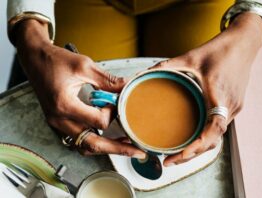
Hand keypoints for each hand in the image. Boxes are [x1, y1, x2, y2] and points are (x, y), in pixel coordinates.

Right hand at [14, 19, 145, 158]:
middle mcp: (59, 119)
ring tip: (124, 145)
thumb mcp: (84, 66)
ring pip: (85, 146)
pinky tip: (107, 137)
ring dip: (105, 147)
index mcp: (64, 105)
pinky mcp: (59, 122)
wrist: (35, 59)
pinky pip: (79, 139)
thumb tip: (127, 87)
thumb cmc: (55, 60)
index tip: (116, 101)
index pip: (98, 121)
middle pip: (92, 144)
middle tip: (137, 150)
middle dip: (117, 148)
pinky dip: (95, 141)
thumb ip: (108, 80)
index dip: (113, 113)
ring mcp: (58, 123)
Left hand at [151, 13, 261, 165]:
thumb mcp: (191, 57)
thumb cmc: (220, 49)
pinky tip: (193, 139)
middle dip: (192, 155)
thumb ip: (166, 66)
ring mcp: (234, 107)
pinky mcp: (234, 106)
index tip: (181, 155)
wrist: (244, 43)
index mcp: (220, 95)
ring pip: (217, 136)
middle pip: (213, 140)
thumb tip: (143, 73)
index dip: (198, 145)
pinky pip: (220, 127)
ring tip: (178, 154)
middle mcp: (230, 106)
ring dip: (199, 149)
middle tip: (169, 161)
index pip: (214, 129)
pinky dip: (206, 138)